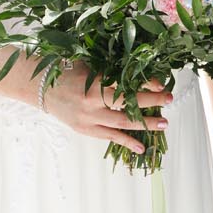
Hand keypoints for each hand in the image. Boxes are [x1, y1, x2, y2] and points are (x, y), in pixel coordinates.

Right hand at [42, 77, 173, 155]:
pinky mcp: (85, 129)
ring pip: (122, 124)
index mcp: (94, 82)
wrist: (42, 88)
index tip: (161, 84)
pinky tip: (141, 147)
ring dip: (145, 124)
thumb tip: (140, 68)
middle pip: (128, 104)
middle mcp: (92, 102)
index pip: (126, 84)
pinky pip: (109, 137)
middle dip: (151, 102)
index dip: (145, 85)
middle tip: (169, 99)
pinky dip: (126, 142)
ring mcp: (89, 118)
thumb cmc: (67, 70)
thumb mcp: (89, 64)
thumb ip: (111, 69)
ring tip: (163, 124)